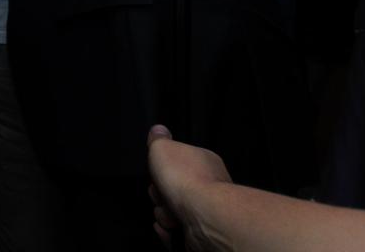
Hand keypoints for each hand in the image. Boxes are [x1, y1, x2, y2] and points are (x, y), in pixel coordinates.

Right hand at [146, 125, 229, 247]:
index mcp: (203, 161)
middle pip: (170, 189)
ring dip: (163, 213)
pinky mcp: (201, 234)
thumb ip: (158, 139)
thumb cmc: (186, 179)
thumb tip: (158, 131)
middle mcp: (208, 186)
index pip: (176, 163)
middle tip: (163, 193)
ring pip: (171, 212)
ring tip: (171, 213)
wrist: (205, 216)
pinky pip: (177, 233)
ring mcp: (206, 212)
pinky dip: (170, 232)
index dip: (160, 168)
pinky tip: (170, 228)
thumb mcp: (163, 147)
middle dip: (159, 194)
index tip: (156, 171)